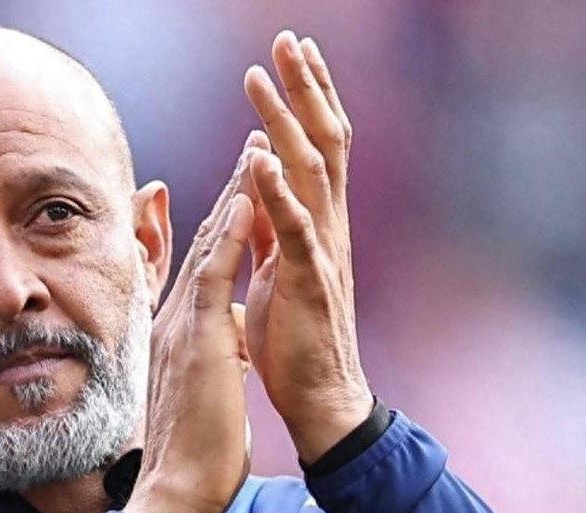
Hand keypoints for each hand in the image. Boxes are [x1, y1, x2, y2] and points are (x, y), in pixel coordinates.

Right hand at [124, 133, 267, 512]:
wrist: (175, 491)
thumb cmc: (193, 455)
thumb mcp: (204, 393)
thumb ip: (212, 359)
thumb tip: (229, 345)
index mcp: (179, 336)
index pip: (204, 269)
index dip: (223, 226)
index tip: (244, 189)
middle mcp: (175, 322)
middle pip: (204, 246)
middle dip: (231, 194)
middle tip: (252, 146)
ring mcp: (183, 328)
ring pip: (209, 248)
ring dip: (234, 196)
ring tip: (254, 151)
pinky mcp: (197, 340)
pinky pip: (215, 275)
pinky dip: (230, 235)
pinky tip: (246, 199)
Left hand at [242, 32, 372, 464]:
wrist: (319, 400)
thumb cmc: (295, 341)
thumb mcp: (279, 271)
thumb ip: (273, 227)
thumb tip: (257, 186)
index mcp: (316, 223)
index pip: (315, 146)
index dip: (304, 100)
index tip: (289, 54)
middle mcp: (328, 227)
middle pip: (323, 141)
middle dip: (305, 88)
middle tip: (287, 38)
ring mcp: (324, 252)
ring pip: (310, 172)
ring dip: (283, 121)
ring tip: (261, 78)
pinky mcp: (311, 283)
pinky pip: (295, 228)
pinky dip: (278, 190)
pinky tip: (259, 156)